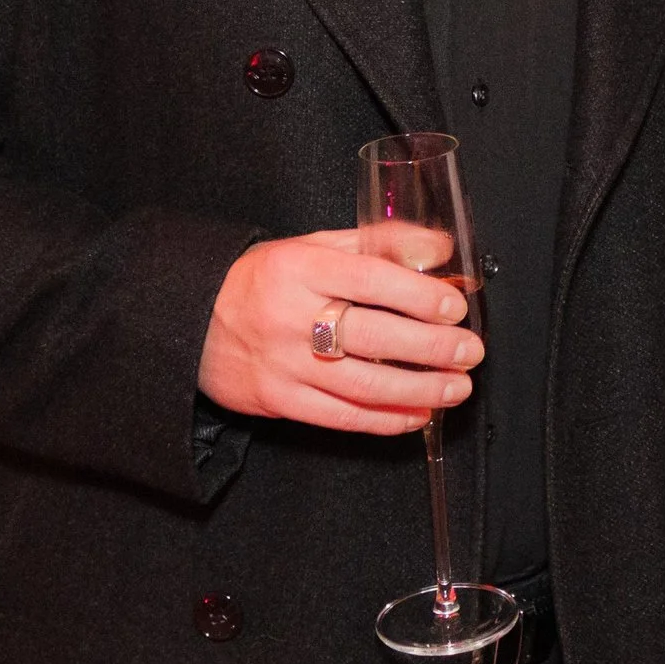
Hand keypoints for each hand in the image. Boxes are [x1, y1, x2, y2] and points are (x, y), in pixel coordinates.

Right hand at [197, 230, 482, 434]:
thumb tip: (440, 249)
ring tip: (457, 387)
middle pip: (373, 336)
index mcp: (303, 268)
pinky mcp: (280, 401)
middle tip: (470, 352)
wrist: (194, 320)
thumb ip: (377, 243)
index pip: (371, 280)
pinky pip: (341, 417)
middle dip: (431, 348)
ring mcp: (285, 364)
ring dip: (419, 390)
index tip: (455, 307)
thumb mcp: (314, 246)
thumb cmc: (266, 279)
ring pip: (362, 385)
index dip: (419, 296)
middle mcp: (293, 316)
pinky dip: (385, 420)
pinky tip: (418, 414)